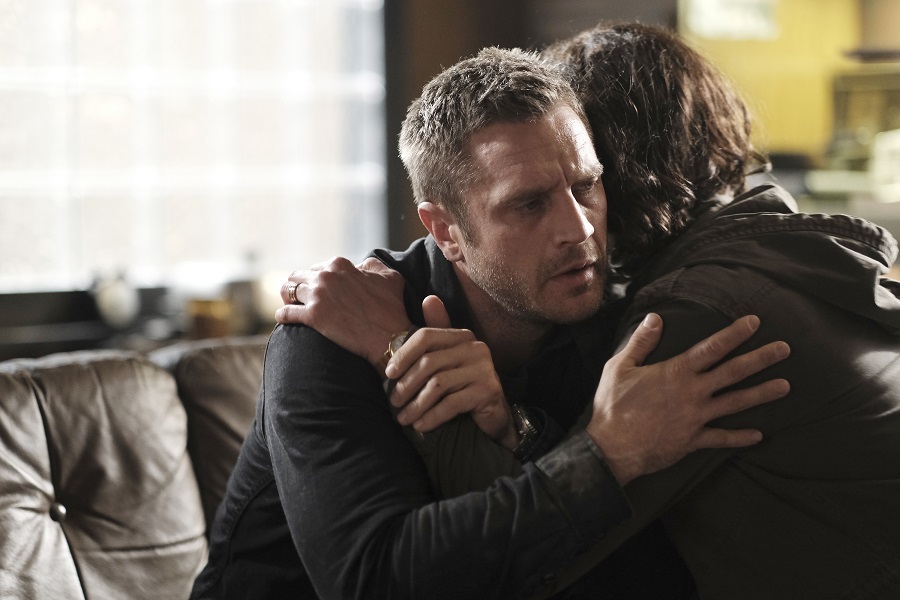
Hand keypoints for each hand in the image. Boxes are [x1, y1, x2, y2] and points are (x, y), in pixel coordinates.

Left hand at [274, 257, 410, 367]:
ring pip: (287, 291)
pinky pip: (285, 314)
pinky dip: (283, 317)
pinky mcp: (312, 317)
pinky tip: (285, 321)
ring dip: (287, 299)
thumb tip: (362, 265)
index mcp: (340, 265)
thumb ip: (373, 266)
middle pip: (297, 276)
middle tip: (302, 300)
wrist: (390, 338)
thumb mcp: (390, 278)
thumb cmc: (393, 310)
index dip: (317, 279)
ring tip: (291, 307)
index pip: (316, 267)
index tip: (319, 291)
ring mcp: (317, 296)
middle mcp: (326, 276)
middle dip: (299, 287)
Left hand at [387, 296, 518, 449]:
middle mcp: (475, 348)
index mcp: (462, 336)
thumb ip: (435, 335)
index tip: (388, 374)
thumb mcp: (447, 359)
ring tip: (403, 418)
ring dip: (416, 404)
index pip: (425, 337)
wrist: (494, 413)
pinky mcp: (488, 391)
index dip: (403, 355)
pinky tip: (420, 425)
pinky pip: (451, 404)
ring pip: (437, 385)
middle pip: (429, 363)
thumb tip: (429, 299)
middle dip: (406, 385)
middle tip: (393, 402)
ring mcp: (484, 369)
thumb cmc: (463, 385)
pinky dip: (432, 416)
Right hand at [588, 313, 790, 485]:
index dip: (735, 333)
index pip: (712, 347)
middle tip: (784, 349)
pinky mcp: (693, 440)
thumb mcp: (620, 367)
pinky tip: (759, 435)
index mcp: (676, 372)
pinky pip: (722, 438)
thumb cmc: (612, 406)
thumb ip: (641, 342)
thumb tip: (655, 318)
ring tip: (785, 386)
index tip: (754, 322)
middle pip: (734, 372)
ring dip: (762, 394)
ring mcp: (696, 418)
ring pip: (736, 403)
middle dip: (761, 358)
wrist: (611, 448)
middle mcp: (693, 393)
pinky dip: (740, 437)